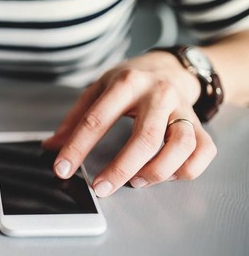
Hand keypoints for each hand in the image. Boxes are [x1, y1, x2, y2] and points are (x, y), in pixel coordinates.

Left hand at [42, 52, 216, 196]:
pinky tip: (167, 174)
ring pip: (181, 145)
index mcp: (126, 83)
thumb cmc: (129, 81)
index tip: (63, 169)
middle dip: (121, 169)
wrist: (169, 67)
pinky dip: (187, 169)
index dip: (77, 147)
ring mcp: (182, 109)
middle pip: (145, 137)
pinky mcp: (200, 123)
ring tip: (136, 182)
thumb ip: (74, 118)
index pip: (97, 119)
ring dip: (158, 171)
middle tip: (101, 188)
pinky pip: (203, 151)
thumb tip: (50, 146)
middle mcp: (158, 94)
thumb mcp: (97, 89)